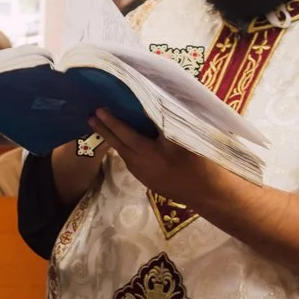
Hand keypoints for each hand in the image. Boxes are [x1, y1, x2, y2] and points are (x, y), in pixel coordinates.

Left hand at [89, 108, 224, 204]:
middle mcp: (143, 163)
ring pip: (123, 153)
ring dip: (112, 139)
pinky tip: (122, 143)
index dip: (112, 121)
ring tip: (101, 126)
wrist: (207, 193)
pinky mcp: (146, 180)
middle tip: (91, 116)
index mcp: (152, 151)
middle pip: (118, 144)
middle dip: (104, 130)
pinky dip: (123, 150)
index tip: (100, 110)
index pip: (126, 133)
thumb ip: (165, 123)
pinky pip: (130, 162)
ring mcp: (143, 174)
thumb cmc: (201, 161)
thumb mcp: (185, 138)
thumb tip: (149, 106)